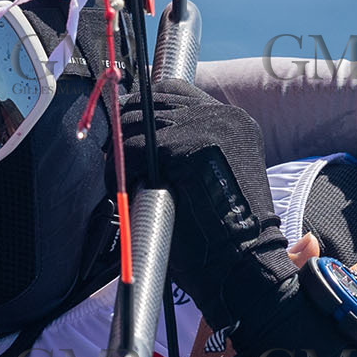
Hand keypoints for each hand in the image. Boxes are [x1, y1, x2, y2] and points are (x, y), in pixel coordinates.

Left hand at [117, 80, 294, 347]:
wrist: (242, 265)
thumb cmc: (217, 236)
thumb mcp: (201, 177)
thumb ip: (178, 149)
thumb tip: (127, 131)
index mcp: (233, 122)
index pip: (172, 91)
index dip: (142, 110)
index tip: (125, 138)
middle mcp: (227, 116)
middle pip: (152, 100)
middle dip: (126, 131)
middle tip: (114, 163)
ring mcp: (213, 126)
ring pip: (141, 122)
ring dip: (121, 153)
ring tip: (119, 182)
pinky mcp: (194, 145)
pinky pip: (136, 146)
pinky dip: (120, 168)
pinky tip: (121, 189)